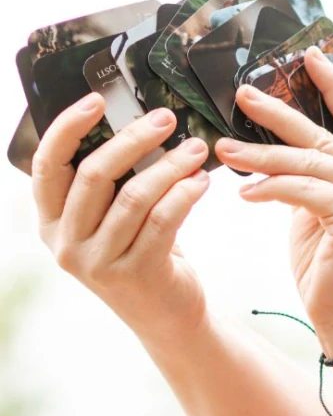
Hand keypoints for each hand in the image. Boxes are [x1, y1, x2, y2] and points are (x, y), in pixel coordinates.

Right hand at [31, 93, 212, 349]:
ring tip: (197, 150)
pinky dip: (185, 193)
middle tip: (167, 119)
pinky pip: (162, 220)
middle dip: (134, 139)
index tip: (97, 100)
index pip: (47, 166)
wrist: (166, 315)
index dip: (68, 128)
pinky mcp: (135, 273)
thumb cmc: (141, 253)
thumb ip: (112, 183)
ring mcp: (97, 261)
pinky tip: (202, 180)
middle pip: (94, 174)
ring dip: (170, 165)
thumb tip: (138, 124)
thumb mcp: (112, 220)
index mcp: (52, 222)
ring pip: (134, 196)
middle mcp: (65, 243)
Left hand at [216, 47, 332, 347]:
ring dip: (260, 155)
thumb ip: (313, 181)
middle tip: (242, 94)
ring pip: (308, 163)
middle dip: (279, 114)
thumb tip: (278, 152)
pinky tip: (244, 193)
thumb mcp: (321, 214)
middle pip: (324, 137)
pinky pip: (303, 191)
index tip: (312, 56)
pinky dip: (270, 188)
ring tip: (222, 149)